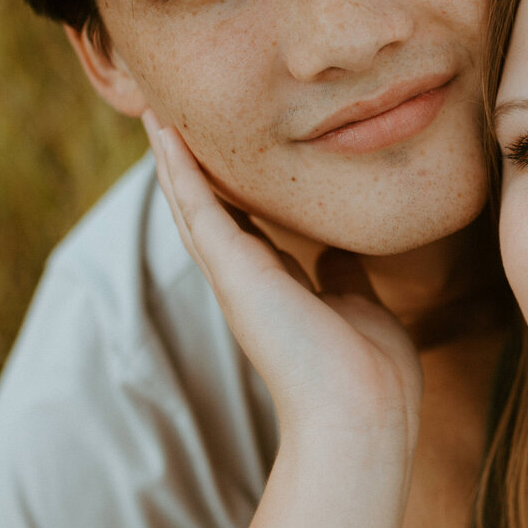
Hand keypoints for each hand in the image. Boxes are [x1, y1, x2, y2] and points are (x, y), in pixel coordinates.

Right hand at [143, 112, 421, 456]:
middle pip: (209, 214)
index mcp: (279, 289)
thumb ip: (343, 277)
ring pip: (192, 207)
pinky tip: (166, 134)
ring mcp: (236, 276)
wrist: (361, 409)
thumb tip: (338, 253)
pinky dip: (179, 169)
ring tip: (158, 118)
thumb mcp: (357, 306)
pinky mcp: (233, 270)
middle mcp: (250, 282)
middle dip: (191, 171)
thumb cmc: (370, 372)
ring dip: (173, 162)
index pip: (247, 232)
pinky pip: (197, 207)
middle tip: (171, 126)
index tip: (225, 160)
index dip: (232, 196)